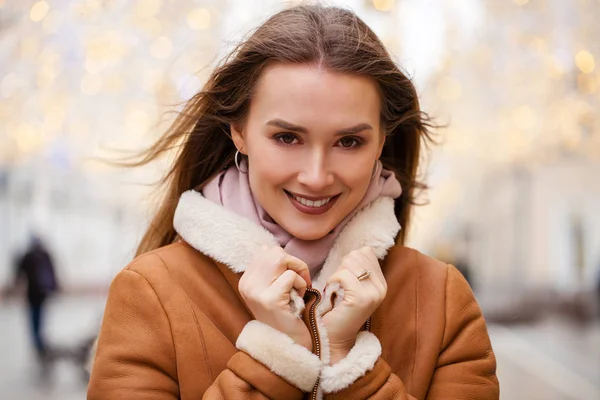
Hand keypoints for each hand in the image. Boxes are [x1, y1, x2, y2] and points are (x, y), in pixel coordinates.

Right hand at [238, 246, 312, 349]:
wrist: (288, 345)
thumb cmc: (287, 314)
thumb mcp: (273, 290)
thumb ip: (271, 271)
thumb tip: (274, 249)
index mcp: (245, 281)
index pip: (265, 251)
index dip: (283, 260)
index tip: (291, 278)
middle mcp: (246, 284)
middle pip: (273, 253)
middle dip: (293, 263)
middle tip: (300, 282)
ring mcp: (256, 292)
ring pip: (281, 260)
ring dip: (298, 273)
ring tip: (297, 291)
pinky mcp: (270, 299)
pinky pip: (291, 277)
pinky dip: (301, 285)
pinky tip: (298, 300)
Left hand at [322, 247, 386, 363]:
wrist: (333, 338)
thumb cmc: (336, 310)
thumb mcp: (351, 286)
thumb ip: (358, 269)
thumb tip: (359, 250)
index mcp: (381, 283)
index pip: (366, 252)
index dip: (349, 262)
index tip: (344, 281)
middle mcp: (381, 287)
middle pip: (357, 255)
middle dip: (342, 268)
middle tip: (339, 289)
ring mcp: (373, 293)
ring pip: (349, 263)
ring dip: (336, 276)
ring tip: (337, 293)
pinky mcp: (361, 298)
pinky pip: (342, 275)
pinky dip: (331, 283)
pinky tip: (333, 296)